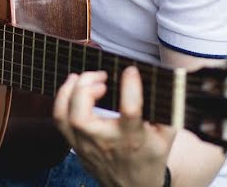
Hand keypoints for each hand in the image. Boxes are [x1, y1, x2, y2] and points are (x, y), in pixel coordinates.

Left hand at [53, 67, 176, 186]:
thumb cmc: (151, 156)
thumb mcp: (167, 134)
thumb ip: (167, 107)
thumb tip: (164, 78)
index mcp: (133, 139)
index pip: (129, 111)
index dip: (130, 86)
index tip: (131, 71)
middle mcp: (105, 143)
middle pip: (81, 116)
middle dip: (86, 88)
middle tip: (102, 77)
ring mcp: (86, 146)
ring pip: (65, 116)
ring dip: (70, 90)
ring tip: (84, 77)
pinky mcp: (75, 145)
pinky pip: (59, 119)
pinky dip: (62, 98)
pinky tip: (73, 86)